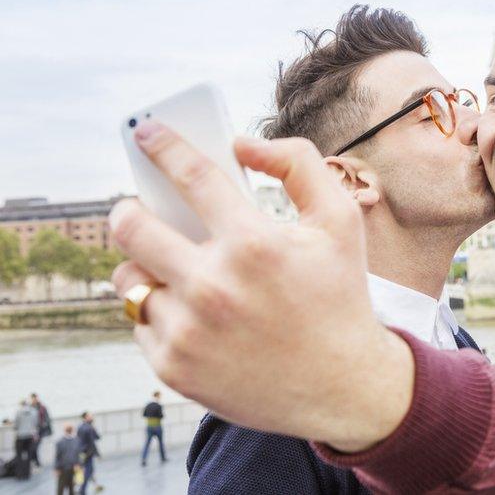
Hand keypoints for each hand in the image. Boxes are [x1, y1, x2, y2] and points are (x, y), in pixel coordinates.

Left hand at [110, 122, 412, 449]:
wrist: (342, 387)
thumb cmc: (339, 296)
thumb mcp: (341, 223)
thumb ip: (300, 165)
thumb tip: (242, 145)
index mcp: (255, 245)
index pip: (192, 176)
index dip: (164, 146)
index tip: (145, 132)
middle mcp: (213, 287)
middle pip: (131, 226)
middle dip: (128, 209)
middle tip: (137, 210)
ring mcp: (188, 331)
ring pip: (129, 279)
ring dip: (145, 266)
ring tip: (173, 269)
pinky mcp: (173, 367)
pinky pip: (140, 322)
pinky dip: (159, 311)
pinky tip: (192, 314)